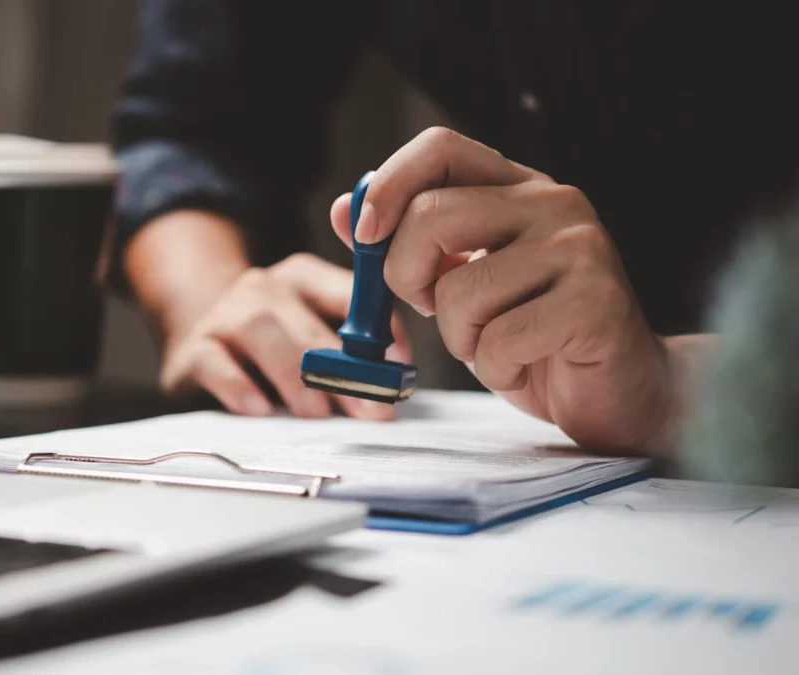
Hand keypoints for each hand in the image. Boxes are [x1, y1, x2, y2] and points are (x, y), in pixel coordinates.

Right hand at [160, 253, 410, 419]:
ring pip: (261, 332)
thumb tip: (392, 385)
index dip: (380, 331)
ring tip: (317, 413)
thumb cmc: (274, 347)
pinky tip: (259, 409)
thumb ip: (351, 352)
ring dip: (294, 374)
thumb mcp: (313, 338)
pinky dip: (237, 385)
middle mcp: (264, 288)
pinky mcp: (194, 348)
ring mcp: (226, 314)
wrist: (200, 340)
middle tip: (368, 408)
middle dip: (344, 370)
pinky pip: (214, 361)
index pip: (351, 295)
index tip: (399, 367)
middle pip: (308, 323)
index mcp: (304, 278)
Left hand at [331, 127, 673, 449]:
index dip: (387, 184)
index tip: (365, 234)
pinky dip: (495, 368)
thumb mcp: (460, 282)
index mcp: (518, 187)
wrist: (620, 390)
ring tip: (498, 342)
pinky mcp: (595, 303)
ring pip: (459, 290)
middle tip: (432, 306)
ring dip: (460, 337)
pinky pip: (499, 340)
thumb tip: (345, 211)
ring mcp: (581, 250)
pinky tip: (525, 364)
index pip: (440, 147)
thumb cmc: (534, 335)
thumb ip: (409, 244)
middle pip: (433, 216)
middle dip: (408, 277)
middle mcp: (555, 204)